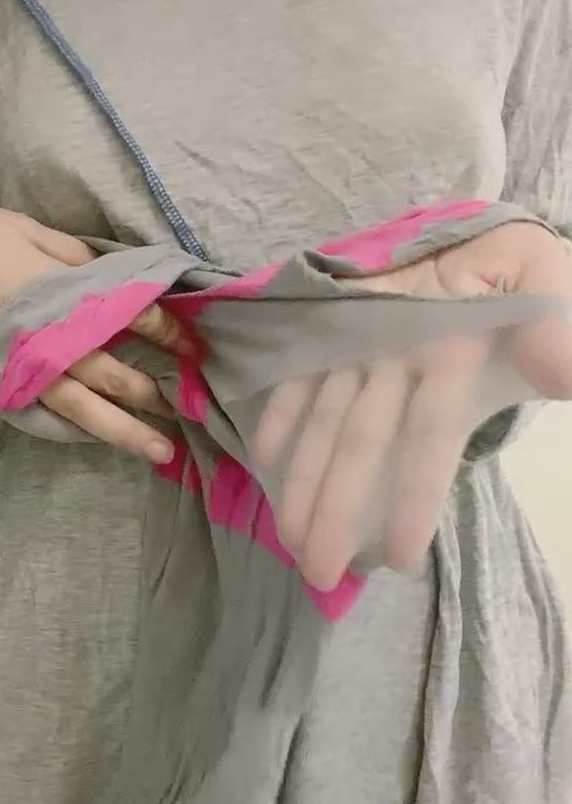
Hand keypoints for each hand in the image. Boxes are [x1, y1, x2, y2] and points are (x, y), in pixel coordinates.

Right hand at [0, 194, 190, 462]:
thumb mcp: (30, 230)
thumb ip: (80, 259)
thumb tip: (121, 279)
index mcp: (60, 293)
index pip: (131, 318)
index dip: (169, 333)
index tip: (194, 347)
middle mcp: (44, 339)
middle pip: (113, 375)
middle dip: (155, 392)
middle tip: (191, 407)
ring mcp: (16, 370)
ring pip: (81, 411)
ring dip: (125, 432)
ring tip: (161, 450)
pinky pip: (39, 420)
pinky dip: (72, 433)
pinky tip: (98, 440)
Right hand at [253, 222, 571, 588]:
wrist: (478, 229)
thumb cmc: (518, 271)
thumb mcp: (548, 283)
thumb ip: (557, 330)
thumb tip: (563, 377)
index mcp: (451, 342)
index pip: (427, 432)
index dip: (409, 495)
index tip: (395, 557)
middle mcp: (395, 346)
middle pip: (361, 438)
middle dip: (334, 508)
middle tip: (318, 574)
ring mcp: (359, 338)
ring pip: (324, 417)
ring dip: (301, 478)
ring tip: (288, 539)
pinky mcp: (338, 330)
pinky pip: (301, 375)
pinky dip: (279, 413)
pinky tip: (263, 461)